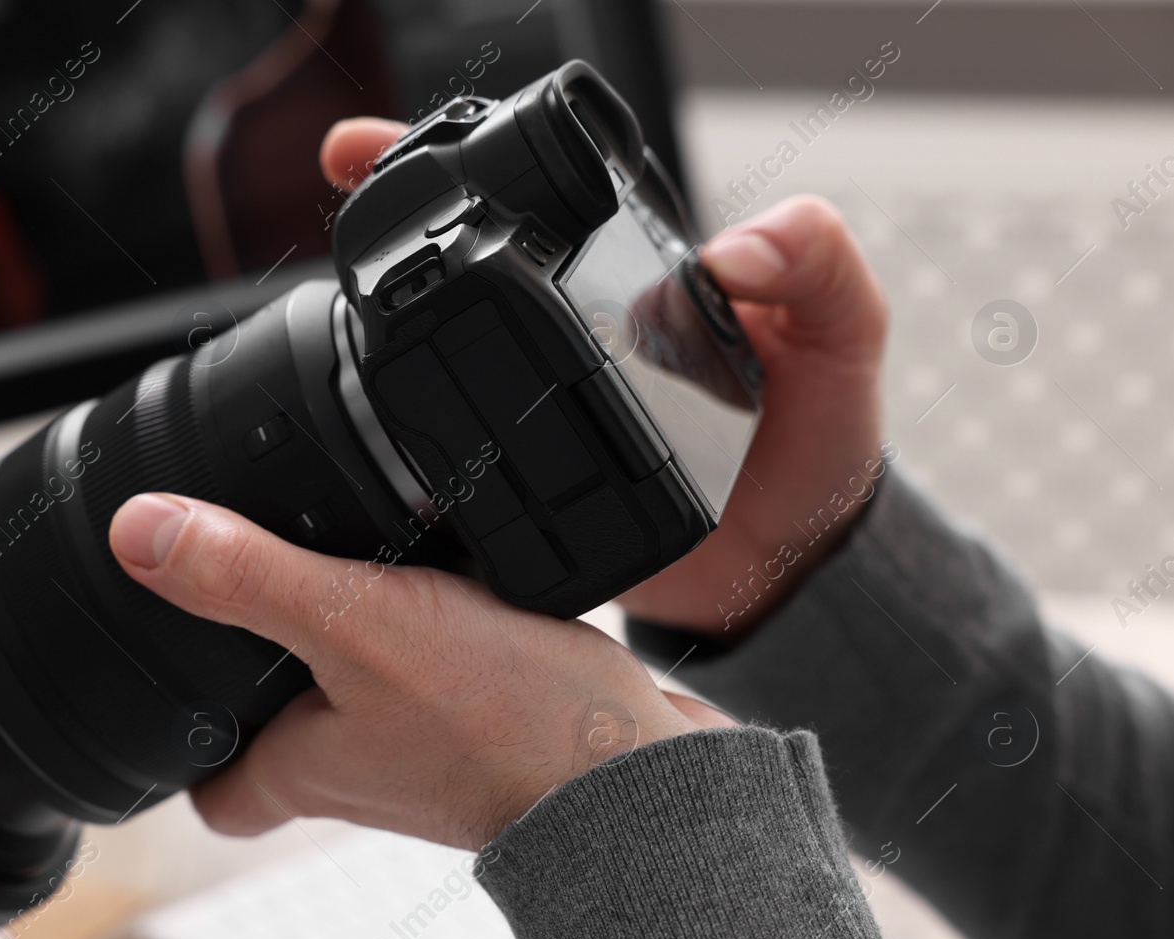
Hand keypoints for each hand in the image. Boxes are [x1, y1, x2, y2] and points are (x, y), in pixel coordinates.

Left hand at [109, 494, 731, 849]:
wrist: (647, 779)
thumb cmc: (510, 733)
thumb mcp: (360, 626)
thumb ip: (252, 578)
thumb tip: (140, 533)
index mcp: (306, 764)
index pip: (214, 791)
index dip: (180, 748)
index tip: (163, 688)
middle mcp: (364, 764)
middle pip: (286, 726)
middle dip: (269, 662)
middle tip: (249, 582)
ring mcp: (433, 746)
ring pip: (366, 687)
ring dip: (358, 626)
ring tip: (350, 545)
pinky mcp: (497, 717)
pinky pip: (442, 664)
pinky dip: (438, 614)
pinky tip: (456, 556)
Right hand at [321, 122, 889, 639]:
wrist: (788, 566)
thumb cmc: (819, 442)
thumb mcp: (843, 340)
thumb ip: (818, 271)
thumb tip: (737, 250)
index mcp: (649, 275)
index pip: (558, 194)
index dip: (478, 150)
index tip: (399, 138)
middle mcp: (587, 324)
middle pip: (482, 250)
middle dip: (401, 200)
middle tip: (343, 166)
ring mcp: (551, 397)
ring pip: (455, 336)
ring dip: (385, 305)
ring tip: (331, 277)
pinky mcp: (533, 472)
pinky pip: (462, 432)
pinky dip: (406, 416)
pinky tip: (362, 408)